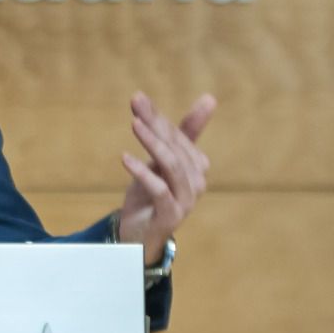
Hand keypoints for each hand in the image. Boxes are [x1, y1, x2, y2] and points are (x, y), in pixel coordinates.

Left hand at [117, 92, 215, 263]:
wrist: (139, 235)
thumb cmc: (150, 194)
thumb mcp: (158, 160)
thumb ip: (172, 132)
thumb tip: (208, 97)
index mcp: (196, 165)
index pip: (177, 135)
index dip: (157, 117)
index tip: (138, 98)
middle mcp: (196, 181)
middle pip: (174, 146)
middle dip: (155, 123)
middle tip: (135, 103)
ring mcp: (186, 199)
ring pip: (172, 165)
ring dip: (153, 143)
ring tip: (134, 124)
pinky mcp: (171, 214)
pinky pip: (159, 189)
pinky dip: (142, 172)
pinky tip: (124, 158)